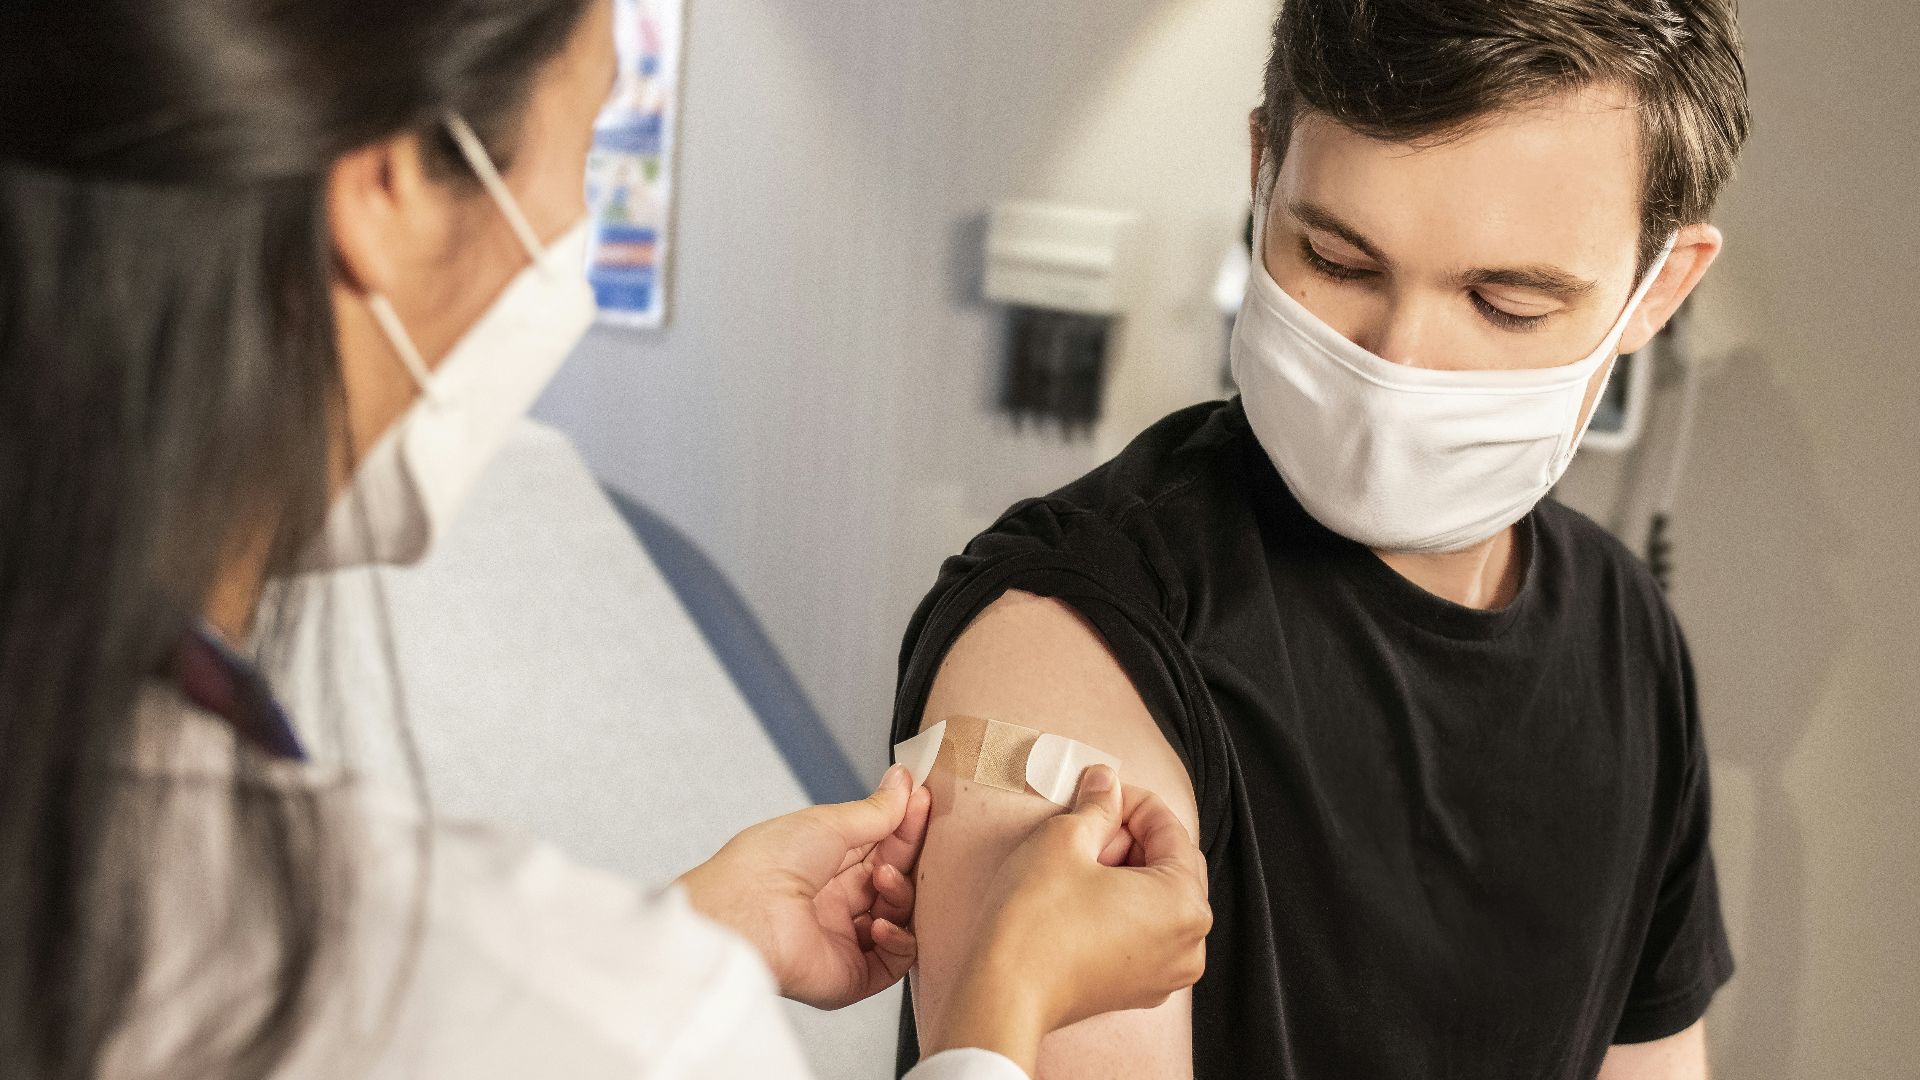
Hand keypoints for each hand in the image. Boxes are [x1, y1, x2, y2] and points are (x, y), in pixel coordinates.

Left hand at [678, 764, 932, 1009]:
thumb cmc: (767, 863)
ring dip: (901, 895)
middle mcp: (835, 903)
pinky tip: (880, 923)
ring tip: (884, 879)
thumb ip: (875, 811)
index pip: (880, 846)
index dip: (904, 826)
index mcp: (824, 865)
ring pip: (900, 918)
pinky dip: (899, 940)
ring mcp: (844, 939)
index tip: (923, 801)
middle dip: (908, 857)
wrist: (742, 914)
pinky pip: (894, 962)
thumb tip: (903, 783)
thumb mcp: (828, 823)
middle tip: (922, 834)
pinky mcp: (851, 975)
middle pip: (894, 880)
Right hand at [923, 765, 1210, 1072]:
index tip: (1101, 790)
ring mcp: (1166, 974)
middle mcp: (1189, 943)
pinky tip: (1080, 896)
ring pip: (1156, 900)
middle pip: (1170, 866)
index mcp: (1186, 904)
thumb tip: (1106, 782)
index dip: (1132, 801)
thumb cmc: (1036, 921)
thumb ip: (1097, 804)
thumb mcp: (1064, 839)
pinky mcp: (1137, 990)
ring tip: (1079, 862)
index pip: (1170, 830)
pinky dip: (1121, 907)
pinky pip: (1143, 932)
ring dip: (1125, 872)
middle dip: (1130, 838)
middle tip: (1085, 826)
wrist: (1004, 993)